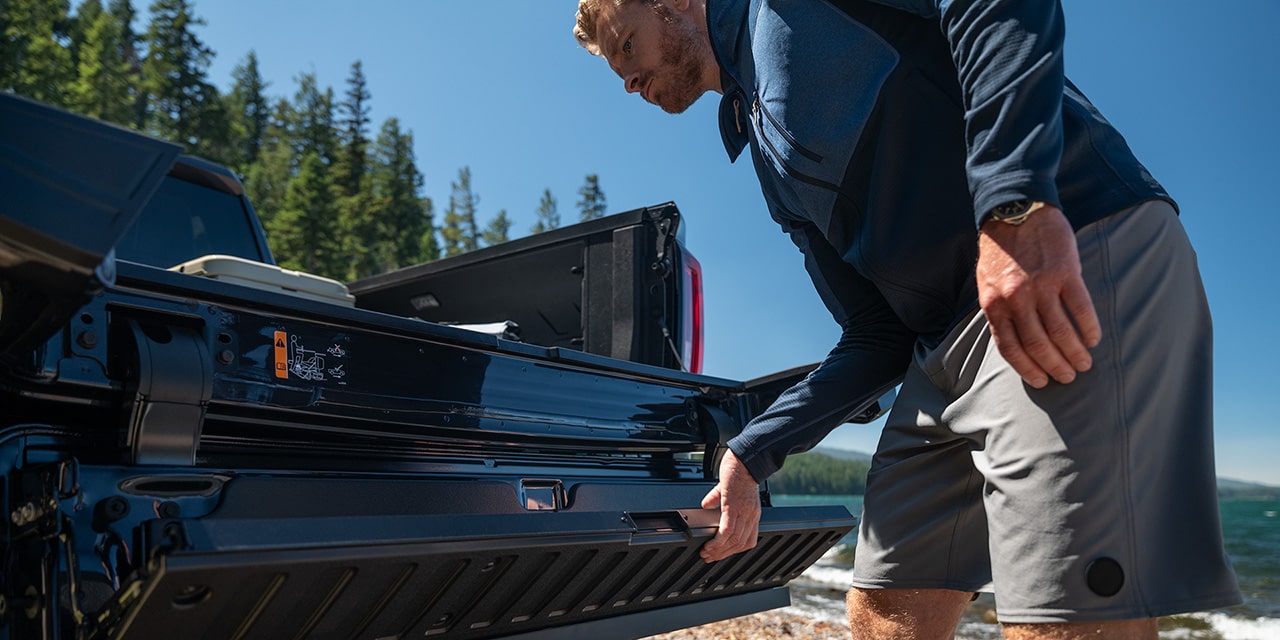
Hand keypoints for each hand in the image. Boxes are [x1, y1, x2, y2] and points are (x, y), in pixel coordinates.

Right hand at [699, 450, 760, 562]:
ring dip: (718, 550)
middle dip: (722, 554)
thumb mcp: (729, 489)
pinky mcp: (733, 506)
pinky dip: (718, 540)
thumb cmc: (739, 470)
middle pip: (739, 544)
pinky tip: (710, 544)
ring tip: (706, 552)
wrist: (744, 458)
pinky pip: (727, 530)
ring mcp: (743, 512)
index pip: (747, 541)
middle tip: (709, 557)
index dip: (733, 551)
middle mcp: (750, 516)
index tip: (720, 554)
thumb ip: (717, 498)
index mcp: (752, 514)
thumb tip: (706, 504)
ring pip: (732, 540)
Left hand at [977, 204, 1100, 387]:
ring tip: (1084, 363)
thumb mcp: (987, 283)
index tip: (1041, 381)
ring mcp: (1041, 286)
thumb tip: (1012, 339)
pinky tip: (1093, 339)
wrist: (1015, 210)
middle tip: (1068, 376)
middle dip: (1055, 366)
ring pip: (1061, 332)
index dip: (1028, 369)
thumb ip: (999, 310)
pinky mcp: (1065, 272)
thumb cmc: (1000, 250)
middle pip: (1038, 345)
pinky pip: (1080, 309)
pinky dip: (1089, 328)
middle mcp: (1016, 299)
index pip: (1010, 348)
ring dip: (1075, 353)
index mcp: (994, 304)